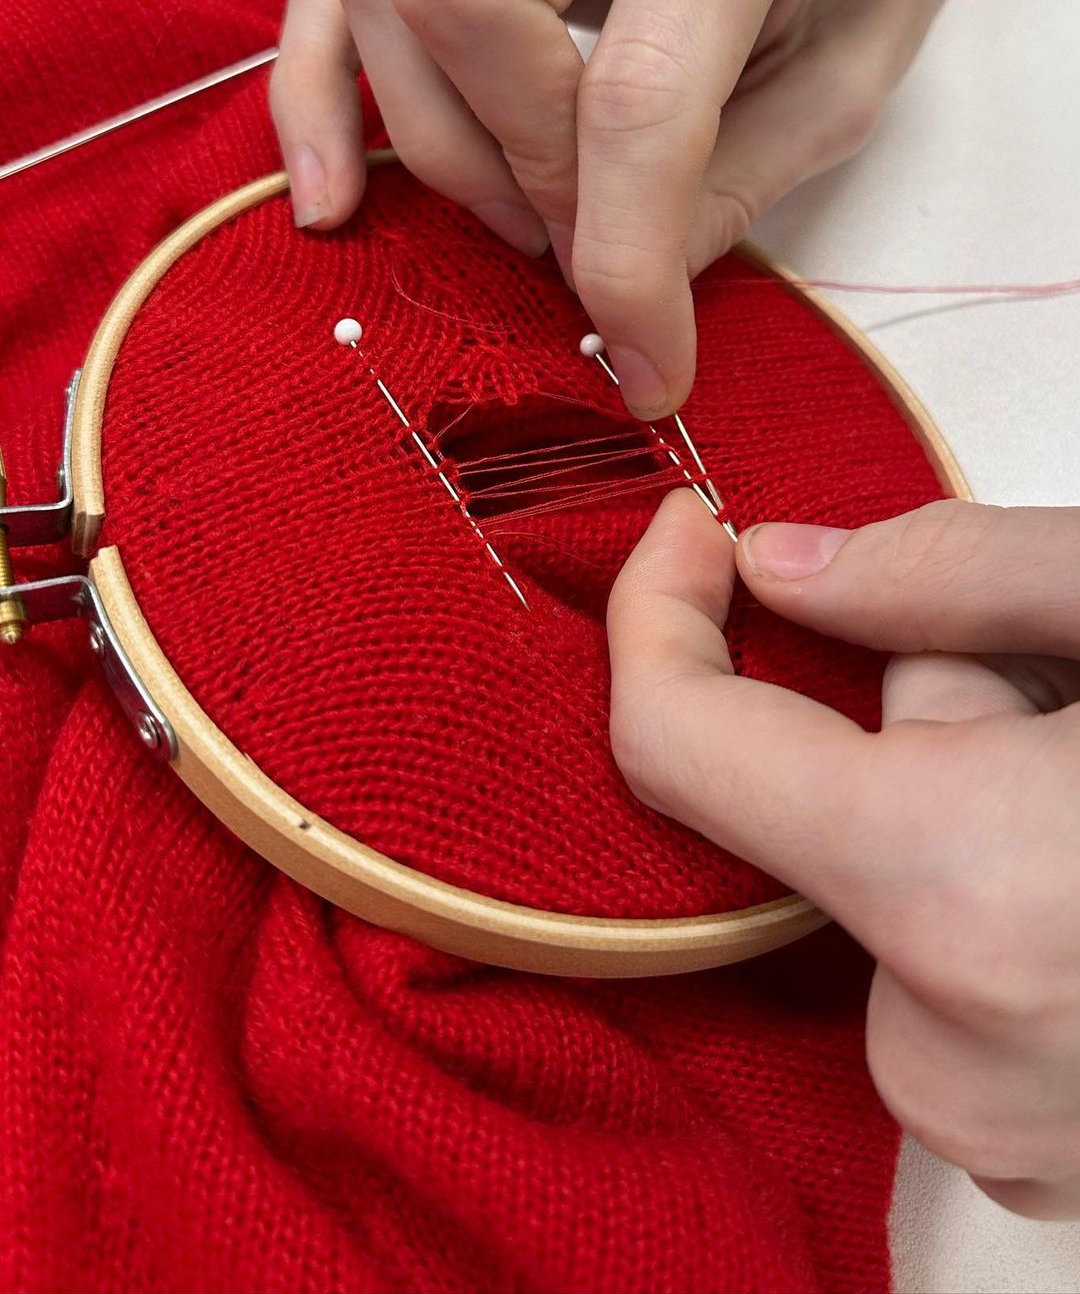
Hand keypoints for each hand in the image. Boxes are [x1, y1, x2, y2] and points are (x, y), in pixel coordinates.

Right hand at [270, 0, 953, 418]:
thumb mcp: (853, 62)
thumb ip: (743, 172)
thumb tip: (616, 283)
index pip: (640, 82)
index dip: (627, 253)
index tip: (649, 365)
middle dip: (522, 171)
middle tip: (581, 247)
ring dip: (442, 145)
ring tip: (522, 214)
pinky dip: (317, 95)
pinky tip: (336, 200)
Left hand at [608, 492, 1079, 1218]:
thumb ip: (952, 570)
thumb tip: (781, 566)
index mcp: (961, 891)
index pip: (679, 746)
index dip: (659, 616)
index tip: (691, 539)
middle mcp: (955, 1056)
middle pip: (826, 820)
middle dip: (913, 727)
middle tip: (1067, 699)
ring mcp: (1003, 1135)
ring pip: (898, 907)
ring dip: (974, 822)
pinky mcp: (1046, 1166)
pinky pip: (957, 991)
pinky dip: (1008, 914)